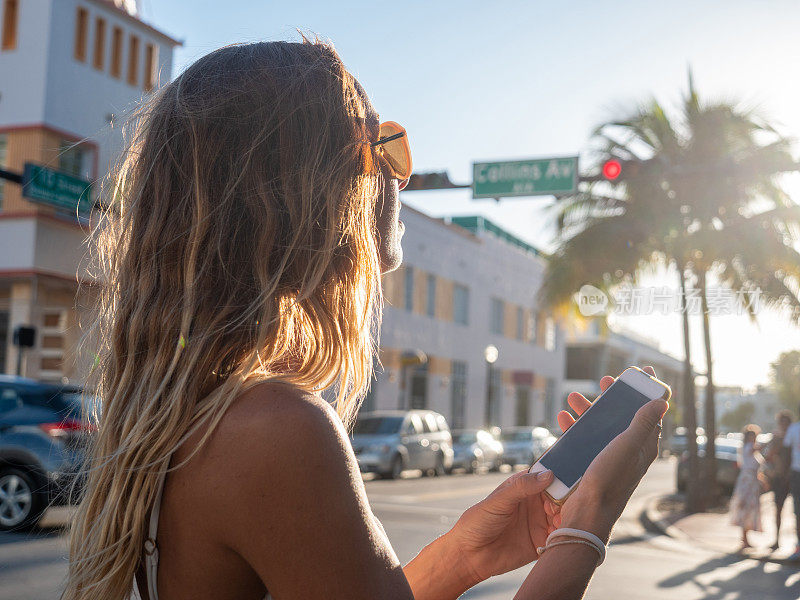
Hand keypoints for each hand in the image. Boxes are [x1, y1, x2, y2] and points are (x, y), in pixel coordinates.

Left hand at [444, 468, 557, 583]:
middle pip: (560, 498)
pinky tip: (561, 537)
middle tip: (559, 511)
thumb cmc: (478, 521)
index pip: (548, 478)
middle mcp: (535, 503)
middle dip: (565, 502)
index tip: (564, 486)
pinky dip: (564, 536)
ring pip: (563, 517)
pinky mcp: (542, 542)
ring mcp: (540, 522)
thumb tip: (548, 475)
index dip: (559, 480)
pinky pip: (560, 537)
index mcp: (524, 487)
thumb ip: (522, 487)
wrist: (470, 555)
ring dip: (567, 520)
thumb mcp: (498, 500)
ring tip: (561, 525)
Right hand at [554, 366, 668, 541]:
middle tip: (606, 381)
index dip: (647, 392)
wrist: (587, 513)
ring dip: (588, 410)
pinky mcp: (591, 464)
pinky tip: (563, 420)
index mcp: (644, 446)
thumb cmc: (609, 480)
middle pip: (623, 416)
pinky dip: (575, 427)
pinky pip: (584, 440)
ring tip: (573, 397)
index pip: (651, 413)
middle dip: (614, 397)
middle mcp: (628, 450)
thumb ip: (643, 423)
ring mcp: (609, 457)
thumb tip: (661, 401)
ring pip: (601, 426)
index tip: (642, 372)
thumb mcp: (627, 446)